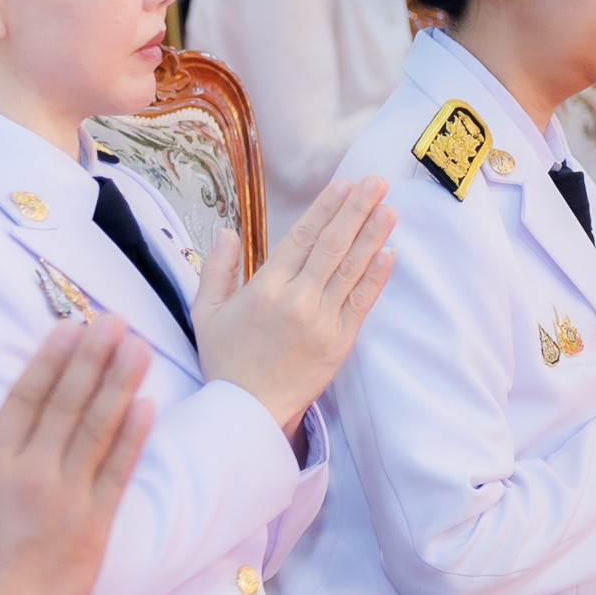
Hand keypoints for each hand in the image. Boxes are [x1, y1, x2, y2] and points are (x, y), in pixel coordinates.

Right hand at [0, 317, 152, 594]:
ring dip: (120, 384)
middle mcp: (32, 473)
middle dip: (93, 357)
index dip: (51, 358)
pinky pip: (118, 471)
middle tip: (114, 321)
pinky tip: (147, 404)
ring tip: (137, 347)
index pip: (26, 397)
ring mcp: (68, 498)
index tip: (70, 326)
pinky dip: (133, 436)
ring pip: (98, 429)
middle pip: (68, 403)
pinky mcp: (95, 524)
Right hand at [192, 176, 394, 433]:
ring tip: (389, 208)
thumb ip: (216, 268)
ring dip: (373, 235)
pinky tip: (389, 252)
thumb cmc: (225, 361)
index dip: (327, 208)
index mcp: (265, 288)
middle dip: (357, 210)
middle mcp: (297, 300)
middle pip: (333, 245)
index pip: (302, 237)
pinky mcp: (339, 342)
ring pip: (352, 269)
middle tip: (377, 183)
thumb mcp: (206, 313)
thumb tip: (227, 231)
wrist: (248, 412)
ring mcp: (322, 321)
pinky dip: (377, 276)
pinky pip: (361, 302)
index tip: (344, 184)